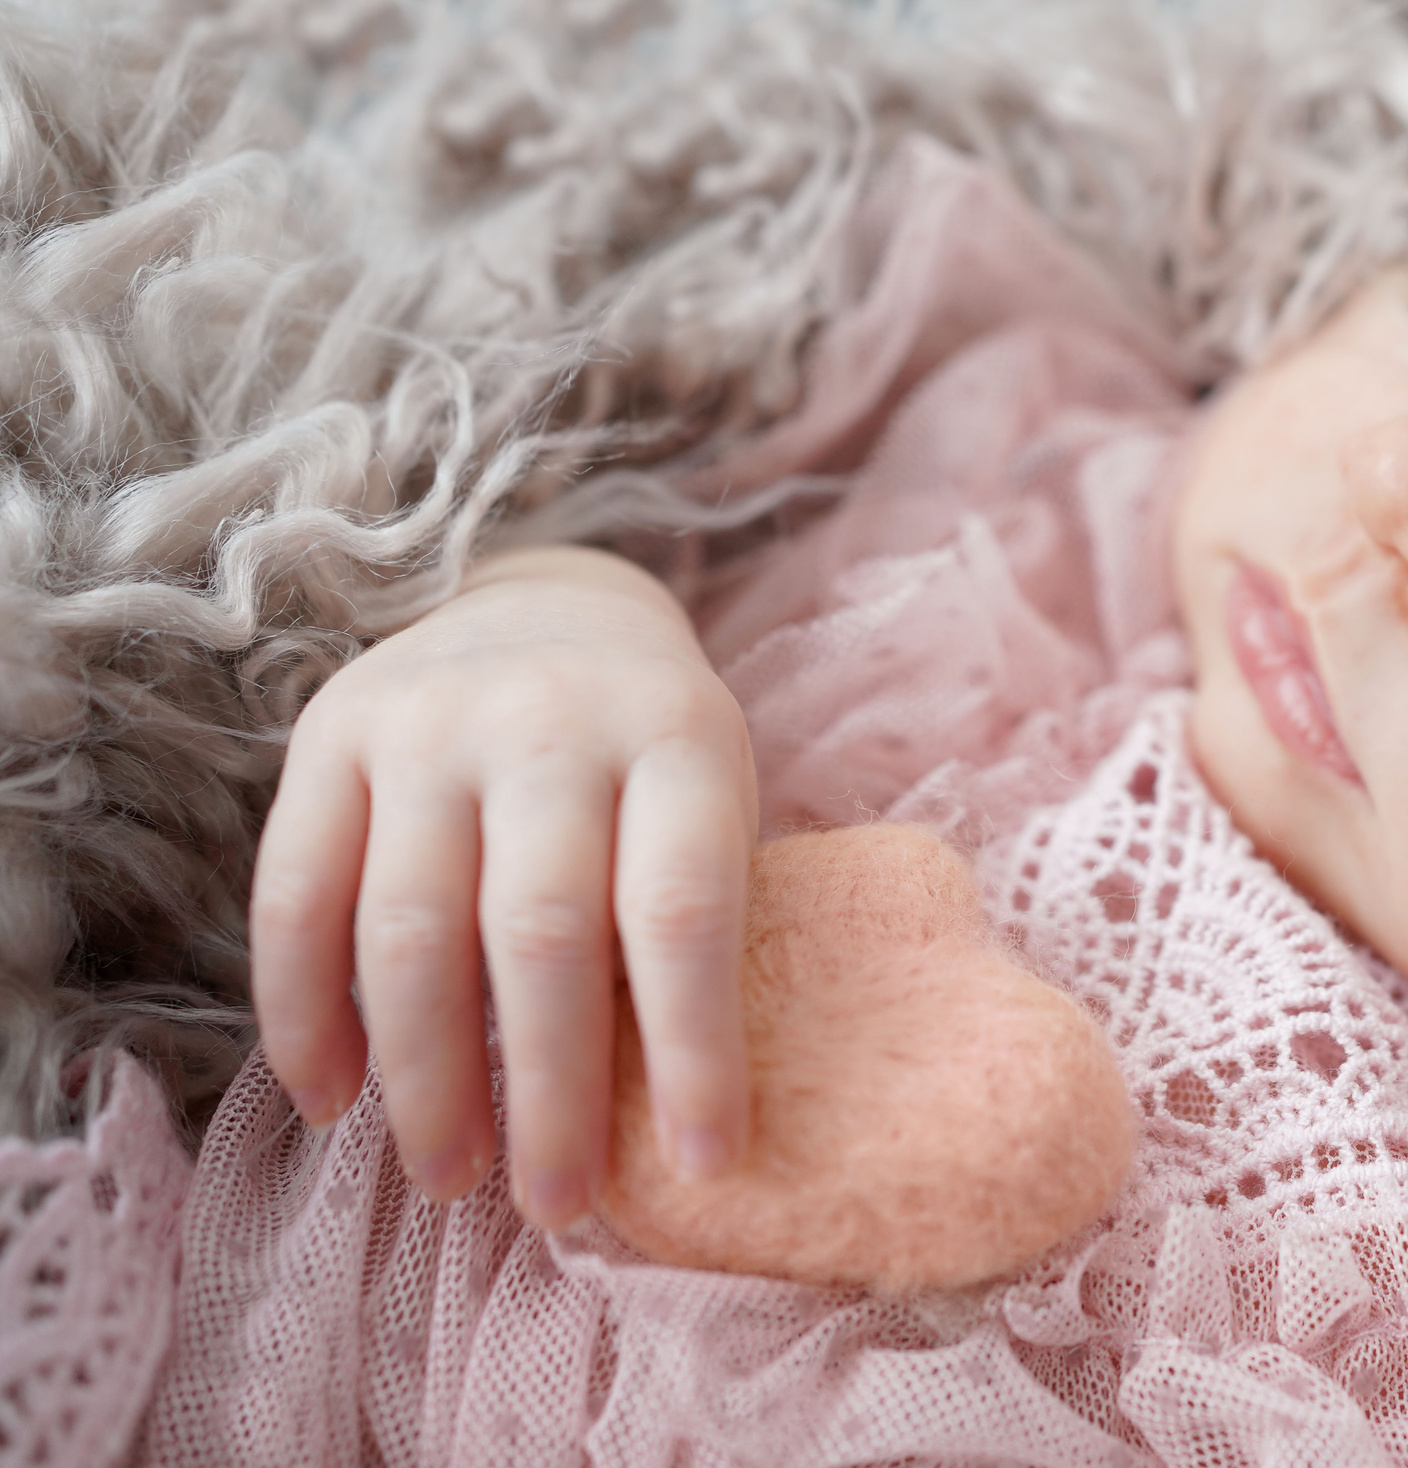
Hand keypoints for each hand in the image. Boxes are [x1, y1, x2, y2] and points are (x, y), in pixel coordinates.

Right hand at [251, 545, 756, 1228]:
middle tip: (557, 1204)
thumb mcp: (709, 803)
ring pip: (411, 930)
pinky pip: (296, 897)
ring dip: (427, 1078)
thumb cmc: (650, 754)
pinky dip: (305, 1015)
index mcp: (677, 736)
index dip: (696, 1048)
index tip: (707, 1166)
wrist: (549, 606)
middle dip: (548, 1090)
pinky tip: (334, 1102)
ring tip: (451, 1178)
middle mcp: (551, 719)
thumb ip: (686, 925)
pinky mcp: (330, 735)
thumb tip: (672, 1128)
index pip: (684, 911)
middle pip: (541, 934)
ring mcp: (429, 720)